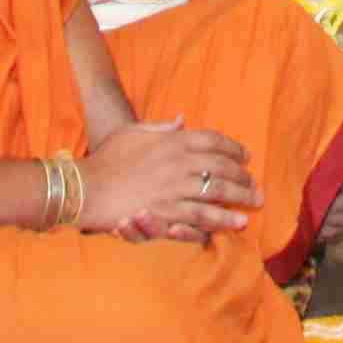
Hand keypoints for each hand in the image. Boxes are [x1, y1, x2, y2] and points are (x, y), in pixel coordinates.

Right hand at [84, 119, 254, 245]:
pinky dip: (222, 219)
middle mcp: (178, 162)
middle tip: (255, 184)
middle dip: (242, 175)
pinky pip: (201, 216)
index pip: (213, 141)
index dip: (233, 148)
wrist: (87, 188)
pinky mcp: (168, 212)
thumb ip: (161, 127)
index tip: (245, 156)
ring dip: (239, 198)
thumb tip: (182, 119)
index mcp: (172, 141)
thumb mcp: (134, 132)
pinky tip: (237, 222)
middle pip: (221, 167)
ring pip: (216, 192)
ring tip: (255, 203)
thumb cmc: (107, 159)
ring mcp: (174, 188)